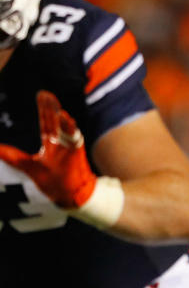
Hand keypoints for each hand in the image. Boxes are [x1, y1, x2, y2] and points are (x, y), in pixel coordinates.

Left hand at [0, 91, 96, 208]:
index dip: (44, 109)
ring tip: (52, 100)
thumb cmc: (53, 182)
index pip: (47, 122)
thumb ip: (12, 155)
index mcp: (52, 143)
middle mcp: (62, 141)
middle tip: (45, 93)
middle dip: (49, 106)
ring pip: (64, 125)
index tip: (41, 95)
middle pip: (54, 120)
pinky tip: (63, 116)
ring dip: (57, 113)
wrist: (70, 195)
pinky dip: (69, 126)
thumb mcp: (29, 166)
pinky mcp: (77, 151)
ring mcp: (70, 146)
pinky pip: (74, 136)